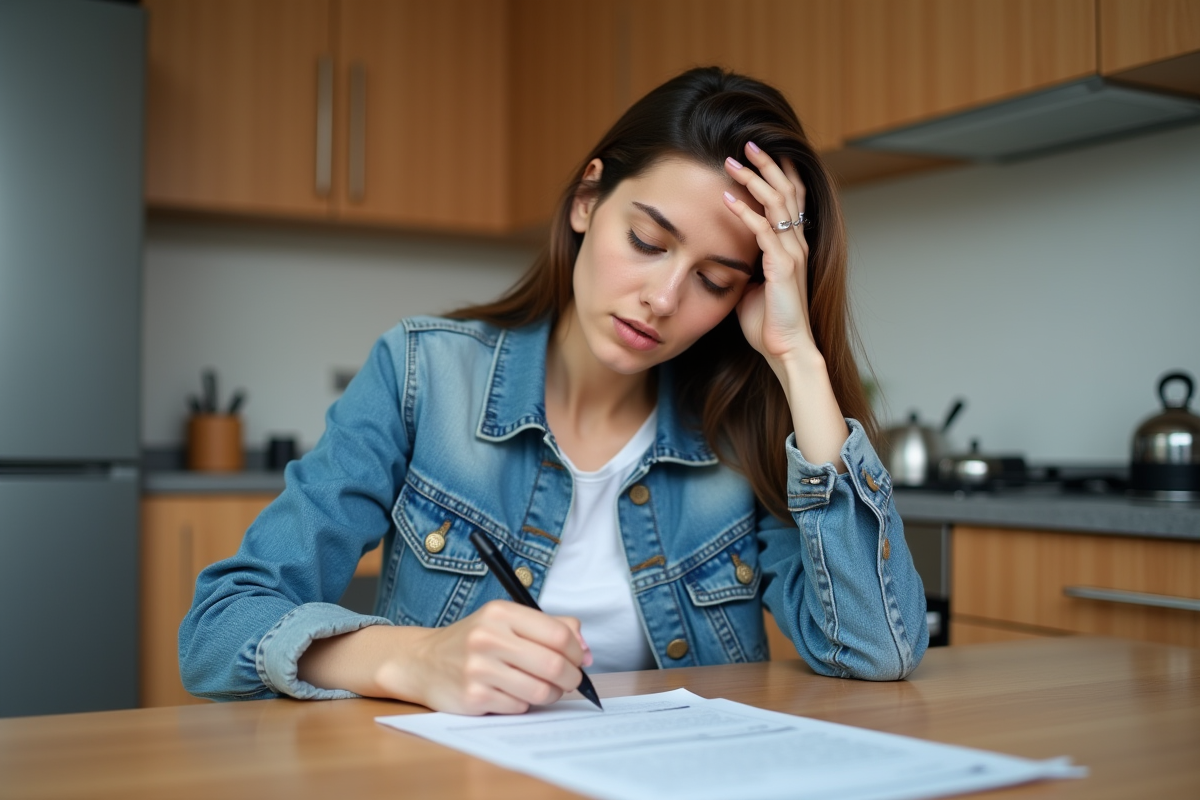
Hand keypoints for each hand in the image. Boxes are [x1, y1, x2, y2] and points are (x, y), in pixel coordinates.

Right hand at [400, 601, 589, 713]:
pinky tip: (513, 693)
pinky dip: (524, 704)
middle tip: (571, 681)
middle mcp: (488, 638)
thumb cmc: (474, 641)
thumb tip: (586, 650)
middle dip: (572, 678)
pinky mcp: (473, 697)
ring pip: (540, 691)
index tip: (579, 659)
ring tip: (545, 688)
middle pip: (554, 665)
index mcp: (501, 612)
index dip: (577, 651)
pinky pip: (519, 707)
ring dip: (551, 694)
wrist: (423, 662)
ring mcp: (479, 669)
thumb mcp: (507, 621)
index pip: (558, 634)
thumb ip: (549, 627)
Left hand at [721, 142, 816, 368]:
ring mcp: (792, 253)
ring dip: (754, 179)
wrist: (785, 350)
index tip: (761, 152)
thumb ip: (746, 265)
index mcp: (793, 246)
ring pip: (776, 203)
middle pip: (786, 191)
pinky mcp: (783, 267)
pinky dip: (745, 213)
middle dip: (767, 164)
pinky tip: (728, 199)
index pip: (791, 198)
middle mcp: (797, 244)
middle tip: (747, 142)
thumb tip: (726, 256)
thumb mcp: (753, 287)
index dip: (780, 172)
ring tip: (733, 161)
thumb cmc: (768, 324)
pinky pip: (764, 231)